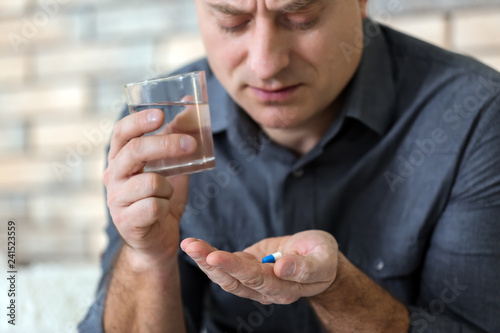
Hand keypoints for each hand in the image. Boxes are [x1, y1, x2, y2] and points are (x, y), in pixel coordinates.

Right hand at [104, 109, 196, 268]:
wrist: (157, 241)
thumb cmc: (162, 200)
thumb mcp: (172, 167)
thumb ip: (177, 140)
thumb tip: (189, 106)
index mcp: (121, 160)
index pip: (122, 133)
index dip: (139, 121)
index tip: (161, 114)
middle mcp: (113, 177)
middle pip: (135, 151)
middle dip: (166, 145)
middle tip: (191, 144)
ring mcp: (116, 200)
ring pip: (150, 182)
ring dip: (168, 188)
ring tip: (166, 196)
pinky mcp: (126, 222)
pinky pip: (154, 206)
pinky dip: (166, 207)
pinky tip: (162, 212)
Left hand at [181, 230, 338, 303]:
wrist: (317, 259)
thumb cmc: (323, 258)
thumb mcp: (323, 259)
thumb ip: (305, 267)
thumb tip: (282, 268)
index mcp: (284, 288)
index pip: (256, 280)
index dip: (235, 268)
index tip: (216, 256)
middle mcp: (264, 289)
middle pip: (234, 280)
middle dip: (211, 262)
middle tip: (192, 247)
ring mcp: (253, 280)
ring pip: (226, 275)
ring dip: (205, 260)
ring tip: (188, 244)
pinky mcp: (247, 268)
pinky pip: (226, 264)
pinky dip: (210, 255)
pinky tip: (195, 246)